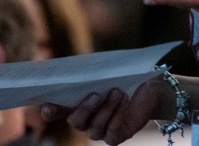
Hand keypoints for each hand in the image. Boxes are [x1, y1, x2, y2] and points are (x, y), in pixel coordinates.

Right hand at [40, 79, 170, 145]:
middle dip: (84, 108)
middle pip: (75, 121)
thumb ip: (92, 71)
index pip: (56, 111)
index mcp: (76, 104)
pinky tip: (125, 101)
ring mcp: (98, 130)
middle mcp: (85, 120)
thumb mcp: (108, 72)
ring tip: (118, 92)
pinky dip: (118, 115)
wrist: (149, 91)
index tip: (48, 106)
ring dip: (106, 108)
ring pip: (94, 127)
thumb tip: (81, 61)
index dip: (50, 111)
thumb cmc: (125, 79)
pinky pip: (110, 132)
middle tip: (96, 94)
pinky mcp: (113, 138)